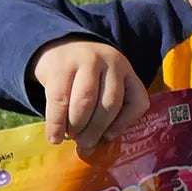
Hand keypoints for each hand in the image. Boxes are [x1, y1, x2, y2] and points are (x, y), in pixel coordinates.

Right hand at [31, 40, 148, 150]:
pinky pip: (59, 100)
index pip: (137, 102)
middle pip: (109, 104)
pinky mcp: (60, 67)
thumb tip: (96, 145)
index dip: (124, 124)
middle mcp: (111, 64)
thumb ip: (108, 107)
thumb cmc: (87, 75)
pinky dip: (56, 123)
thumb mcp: (106, 83)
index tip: (108, 138)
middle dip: (96, 129)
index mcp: (128, 72)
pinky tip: (54, 137)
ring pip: (85, 102)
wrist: (59, 45)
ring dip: (78, 126)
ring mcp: (86, 62)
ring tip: (72, 138)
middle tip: (86, 144)